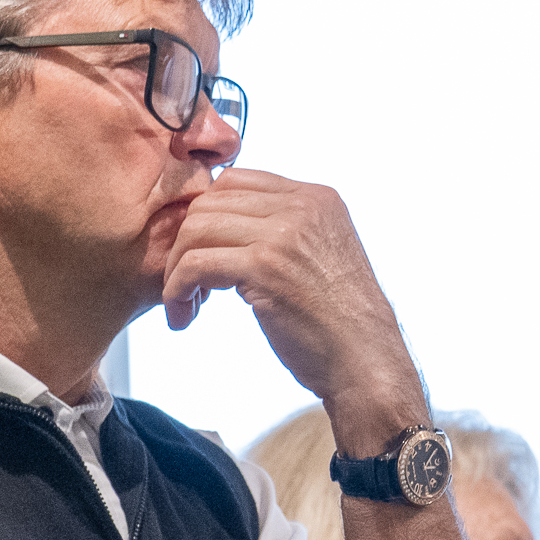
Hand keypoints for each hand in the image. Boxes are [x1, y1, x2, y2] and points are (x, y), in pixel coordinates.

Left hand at [161, 170, 423, 436]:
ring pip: (196, 228)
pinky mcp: (264, 266)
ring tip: (184, 305)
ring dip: (176, 270)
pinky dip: (177, 290)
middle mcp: (301, 205)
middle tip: (187, 287)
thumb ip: (281, 234)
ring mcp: (283, 233)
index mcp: (315, 197)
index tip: (201, 258)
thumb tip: (227, 232)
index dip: (205, 219)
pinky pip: (195, 263)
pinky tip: (183, 315)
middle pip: (209, 201)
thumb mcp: (316, 257)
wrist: (363, 358)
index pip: (235, 181)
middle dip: (184, 245)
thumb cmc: (335, 323)